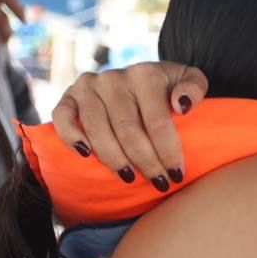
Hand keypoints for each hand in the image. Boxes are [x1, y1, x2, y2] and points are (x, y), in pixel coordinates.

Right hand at [52, 61, 208, 184]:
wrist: (137, 77)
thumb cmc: (166, 87)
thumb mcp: (187, 79)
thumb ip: (195, 86)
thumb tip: (181, 105)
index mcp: (146, 74)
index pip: (157, 122)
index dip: (168, 152)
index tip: (177, 175)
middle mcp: (114, 77)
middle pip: (128, 131)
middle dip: (146, 162)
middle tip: (159, 183)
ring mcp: (89, 86)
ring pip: (98, 130)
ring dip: (114, 159)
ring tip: (129, 178)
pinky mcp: (69, 95)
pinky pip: (62, 116)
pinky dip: (70, 136)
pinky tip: (85, 155)